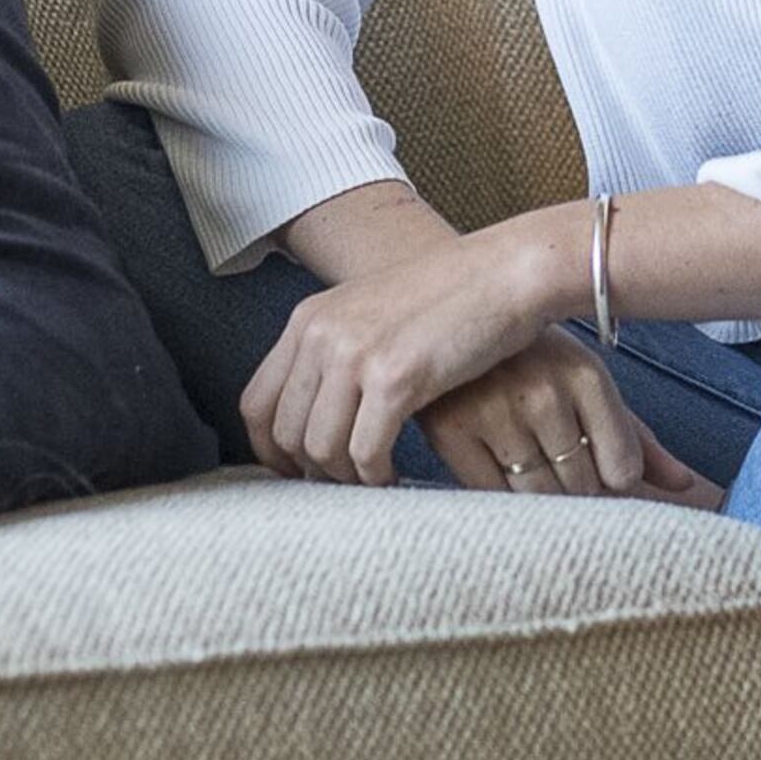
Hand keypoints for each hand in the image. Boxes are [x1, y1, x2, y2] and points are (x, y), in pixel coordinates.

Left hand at [237, 229, 708, 499]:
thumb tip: (314, 420)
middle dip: (312, 472)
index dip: (270, 453)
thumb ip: (335, 354)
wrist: (504, 273)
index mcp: (308, 319)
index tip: (296, 476)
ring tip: (375, 481)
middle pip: (286, 434)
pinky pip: (365, 453)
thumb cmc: (449, 299)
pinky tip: (395, 477)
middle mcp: (321, 334)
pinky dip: (377, 477)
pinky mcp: (395, 379)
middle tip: (345, 486)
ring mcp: (355, 355)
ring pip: (322, 451)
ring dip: (347, 478)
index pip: (256, 404)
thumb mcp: (372, 315)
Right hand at [419, 334, 719, 504]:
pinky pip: (490, 495)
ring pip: (538, 496)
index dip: (613, 481)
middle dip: (575, 489)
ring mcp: (493, 411)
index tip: (595, 465)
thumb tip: (688, 486)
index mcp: (584, 372)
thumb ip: (636, 438)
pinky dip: (497, 495)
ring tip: (526, 464)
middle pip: (582, 487)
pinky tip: (495, 467)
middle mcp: (542, 390)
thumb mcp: (584, 384)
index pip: (623, 468)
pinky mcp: (450, 431)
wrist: (445, 320)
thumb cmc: (528, 361)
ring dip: (538, 496)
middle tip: (554, 465)